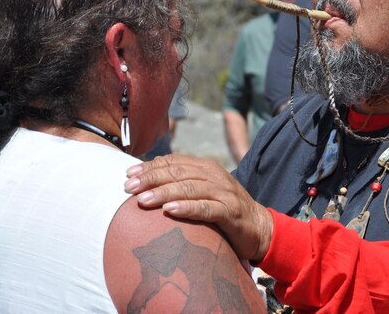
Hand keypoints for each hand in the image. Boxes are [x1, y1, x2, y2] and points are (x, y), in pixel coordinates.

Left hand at [124, 154, 272, 261]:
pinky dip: (186, 208)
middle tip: (129, 188)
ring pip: (189, 188)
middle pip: (178, 173)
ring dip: (164, 193)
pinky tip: (169, 210)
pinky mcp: (230, 211)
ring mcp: (224, 192)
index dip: (150, 167)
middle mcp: (214, 175)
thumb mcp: (203, 191)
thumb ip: (183, 182)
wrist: (259, 227)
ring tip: (143, 200)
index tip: (128, 174)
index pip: (174, 162)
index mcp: (206, 167)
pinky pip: (206, 208)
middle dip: (151, 179)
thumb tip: (149, 178)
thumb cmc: (224, 210)